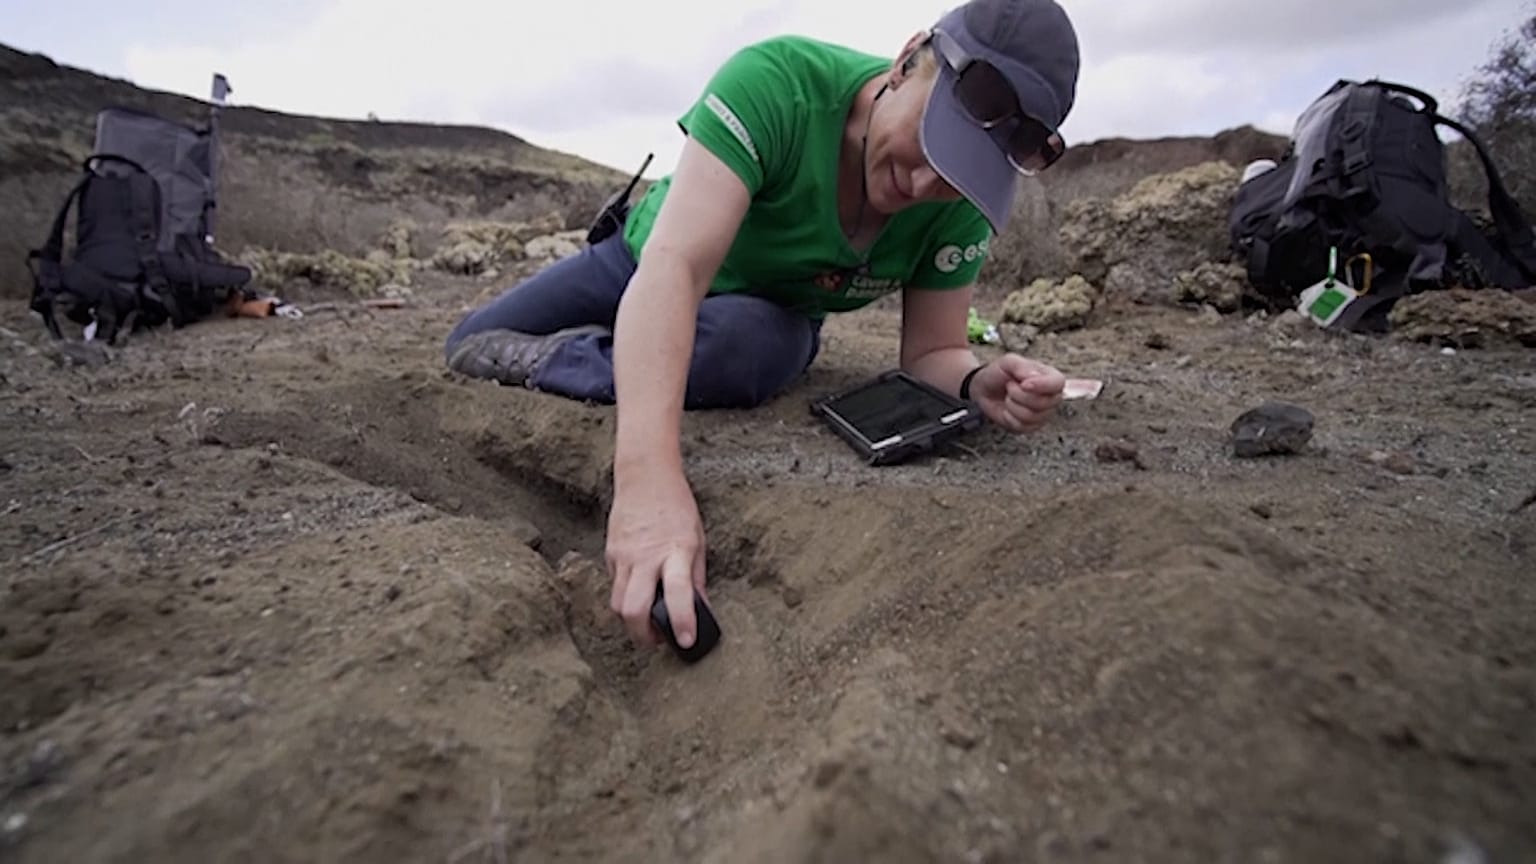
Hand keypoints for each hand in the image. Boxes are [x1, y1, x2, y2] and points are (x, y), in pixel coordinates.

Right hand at [605, 465, 707, 648]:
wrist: (645, 477)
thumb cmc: (676, 507)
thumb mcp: (697, 540)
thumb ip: (696, 579)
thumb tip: (700, 612)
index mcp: (675, 551)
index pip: (678, 592)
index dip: (682, 621)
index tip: (686, 641)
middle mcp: (646, 557)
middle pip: (633, 609)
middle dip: (643, 635)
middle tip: (658, 641)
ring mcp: (623, 556)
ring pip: (618, 603)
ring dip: (631, 620)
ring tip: (648, 620)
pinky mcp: (609, 554)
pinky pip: (614, 586)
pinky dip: (626, 596)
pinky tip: (639, 590)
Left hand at [969, 353, 1064, 432]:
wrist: (985, 390)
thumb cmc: (999, 374)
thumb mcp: (1008, 362)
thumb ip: (1022, 367)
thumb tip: (1034, 378)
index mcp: (1050, 377)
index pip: (1058, 383)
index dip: (1042, 385)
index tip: (1024, 384)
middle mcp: (1051, 397)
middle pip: (1043, 403)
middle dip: (1019, 395)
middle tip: (1010, 386)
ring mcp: (1042, 414)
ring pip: (1031, 416)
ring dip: (1012, 405)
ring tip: (1009, 396)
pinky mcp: (1031, 427)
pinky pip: (1022, 426)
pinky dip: (1009, 417)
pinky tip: (1007, 409)